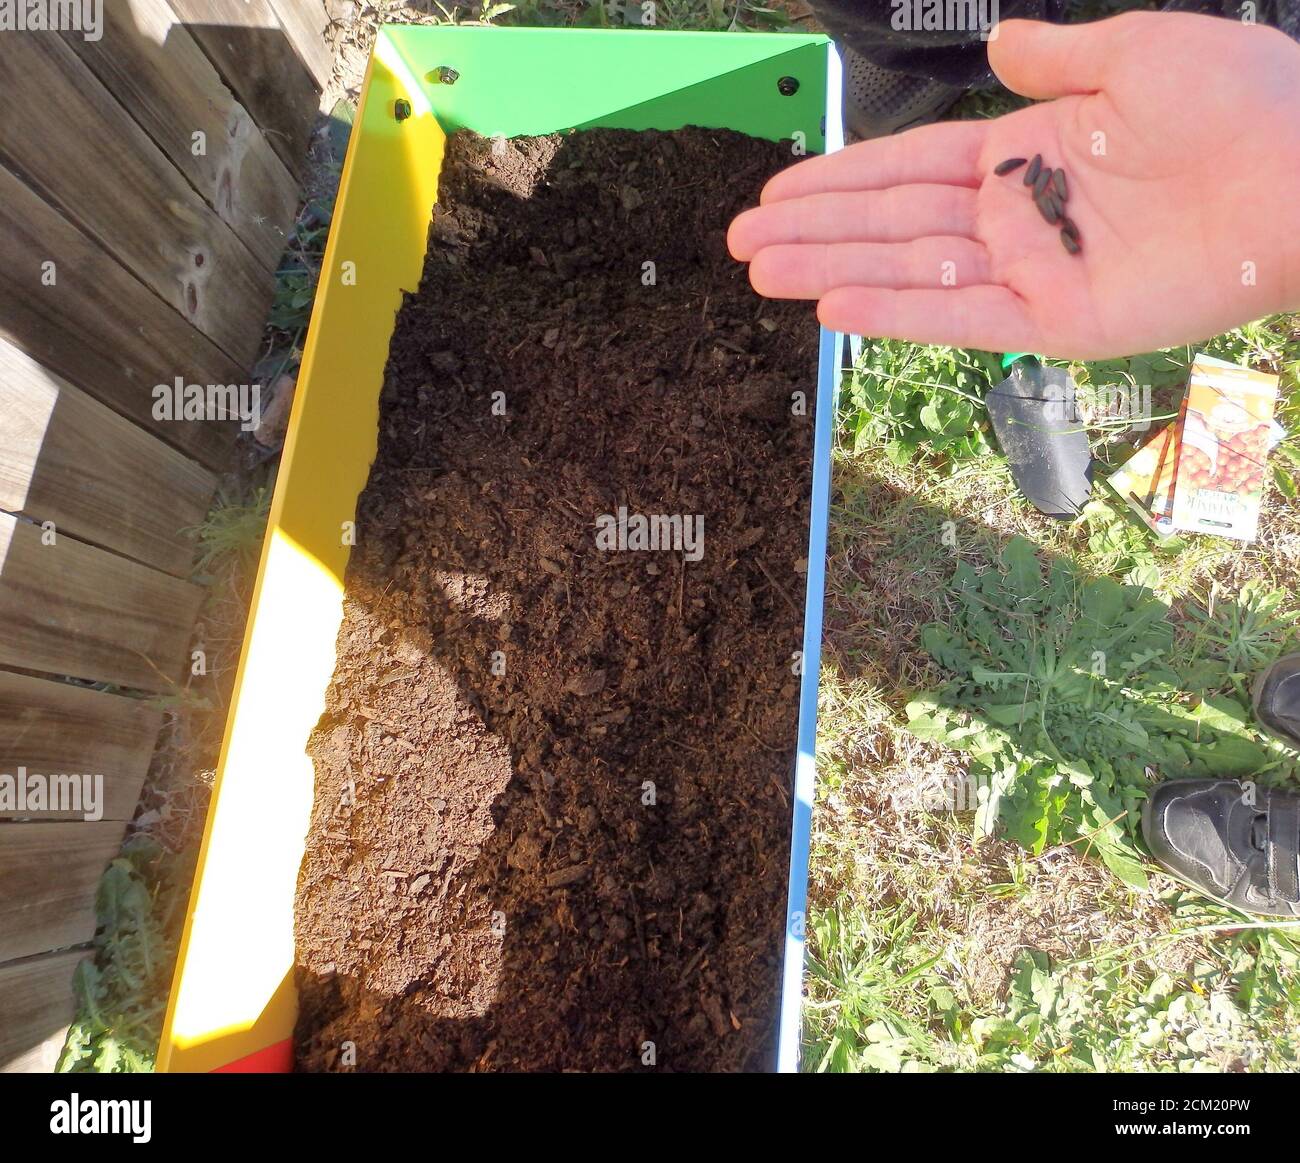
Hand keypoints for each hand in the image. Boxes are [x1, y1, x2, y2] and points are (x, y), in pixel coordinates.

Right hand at [727, 12, 1299, 359]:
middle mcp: (1019, 217)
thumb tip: (993, 43)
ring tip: (759, 270)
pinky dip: (897, 313)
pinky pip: (960, 318)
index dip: (842, 177)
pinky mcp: (1058, 322)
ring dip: (831, 269)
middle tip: (740, 239)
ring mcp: (1034, 272)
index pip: (911, 168)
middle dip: (814, 228)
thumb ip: (1054, 56)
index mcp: (1030, 152)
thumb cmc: (1239, 103)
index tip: (779, 187)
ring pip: (909, 270)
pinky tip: (833, 307)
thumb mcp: (1135, 52)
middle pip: (892, 224)